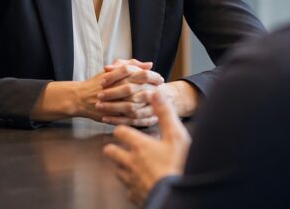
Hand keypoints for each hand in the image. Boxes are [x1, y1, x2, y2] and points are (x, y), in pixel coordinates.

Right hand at [30, 60, 158, 122]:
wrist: (81, 97)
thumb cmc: (99, 81)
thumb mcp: (114, 68)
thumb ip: (132, 64)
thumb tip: (150, 64)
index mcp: (119, 75)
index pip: (141, 73)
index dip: (153, 76)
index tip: (160, 79)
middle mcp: (118, 88)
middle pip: (140, 89)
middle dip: (153, 91)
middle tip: (161, 93)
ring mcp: (115, 103)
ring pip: (136, 106)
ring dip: (150, 107)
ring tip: (160, 107)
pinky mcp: (113, 115)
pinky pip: (130, 119)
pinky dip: (143, 120)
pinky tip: (152, 120)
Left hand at [103, 91, 191, 205]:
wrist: (177, 196)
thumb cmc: (178, 164)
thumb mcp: (176, 135)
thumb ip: (165, 113)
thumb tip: (155, 92)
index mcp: (139, 146)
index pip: (120, 132)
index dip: (121, 129)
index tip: (123, 128)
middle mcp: (130, 162)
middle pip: (111, 152)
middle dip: (113, 148)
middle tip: (118, 146)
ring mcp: (130, 180)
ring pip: (117, 170)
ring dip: (121, 166)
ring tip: (129, 164)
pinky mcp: (134, 195)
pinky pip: (127, 188)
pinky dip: (130, 183)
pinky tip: (138, 182)